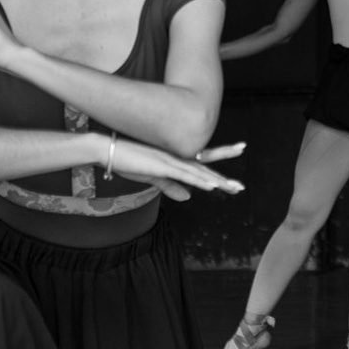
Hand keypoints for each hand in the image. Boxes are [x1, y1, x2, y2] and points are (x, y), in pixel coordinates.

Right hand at [109, 139, 246, 201]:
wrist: (107, 150)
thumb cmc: (128, 162)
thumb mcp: (152, 178)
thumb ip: (171, 187)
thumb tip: (188, 198)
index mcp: (175, 161)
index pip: (201, 170)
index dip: (216, 177)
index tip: (231, 185)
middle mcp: (176, 159)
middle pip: (205, 171)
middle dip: (223, 180)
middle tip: (242, 187)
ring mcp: (171, 161)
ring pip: (199, 173)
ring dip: (217, 182)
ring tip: (233, 189)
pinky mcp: (162, 165)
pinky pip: (185, 174)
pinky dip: (199, 180)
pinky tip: (211, 186)